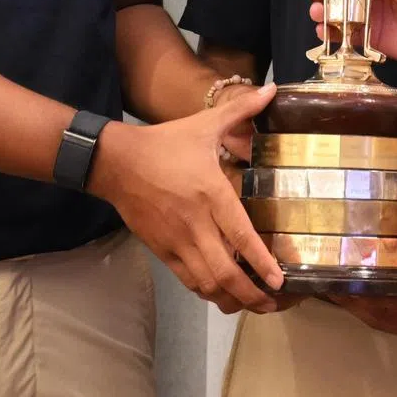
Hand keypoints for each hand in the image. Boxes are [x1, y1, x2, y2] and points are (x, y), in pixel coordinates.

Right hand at [89, 84, 285, 314]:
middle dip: (251, 294)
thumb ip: (242, 110)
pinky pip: (188, 280)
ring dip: (231, 299)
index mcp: (211, 193)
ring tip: (253, 305)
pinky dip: (208, 292)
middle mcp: (196, 223)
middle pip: (225, 271)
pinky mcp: (163, 251)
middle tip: (273, 303)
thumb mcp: (205, 123)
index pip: (241, 235)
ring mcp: (177, 241)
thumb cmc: (166, 143)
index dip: (261, 262)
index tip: (279, 280)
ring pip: (207, 283)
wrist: (117, 162)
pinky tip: (223, 294)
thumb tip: (273, 90)